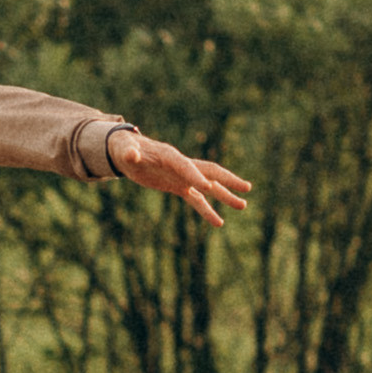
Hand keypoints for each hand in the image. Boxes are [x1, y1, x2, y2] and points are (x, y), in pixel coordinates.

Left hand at [109, 130, 250, 228]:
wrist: (127, 152)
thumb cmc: (125, 149)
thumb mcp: (124, 151)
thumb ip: (128, 153)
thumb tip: (130, 155)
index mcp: (170, 156)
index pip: (186, 166)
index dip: (195, 176)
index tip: (208, 188)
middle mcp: (181, 165)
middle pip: (210, 171)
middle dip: (227, 180)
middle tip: (247, 188)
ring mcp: (182, 177)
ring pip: (209, 187)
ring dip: (225, 196)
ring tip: (243, 206)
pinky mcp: (178, 186)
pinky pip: (196, 200)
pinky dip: (206, 210)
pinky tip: (219, 222)